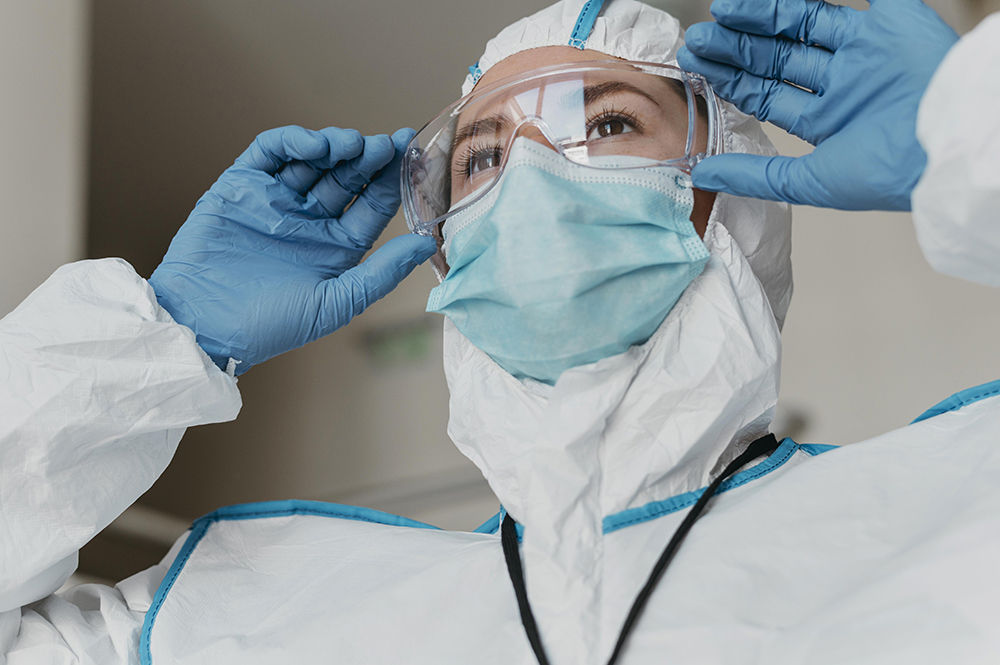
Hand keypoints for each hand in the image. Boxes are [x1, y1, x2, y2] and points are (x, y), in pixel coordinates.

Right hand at [149, 125, 435, 374]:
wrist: (204, 324)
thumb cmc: (270, 325)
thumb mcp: (336, 302)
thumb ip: (382, 273)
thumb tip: (426, 243)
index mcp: (336, 246)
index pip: (371, 204)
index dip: (392, 180)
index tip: (412, 156)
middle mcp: (309, 220)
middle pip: (346, 176)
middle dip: (368, 158)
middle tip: (386, 145)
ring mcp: (275, 200)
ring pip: (313, 159)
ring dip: (335, 146)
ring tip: (352, 145)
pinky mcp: (241, 186)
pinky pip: (270, 153)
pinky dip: (294, 141)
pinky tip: (315, 145)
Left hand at [677, 0, 958, 210]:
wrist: (947, 143)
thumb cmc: (887, 173)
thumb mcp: (807, 180)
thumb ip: (753, 175)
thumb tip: (698, 173)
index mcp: (828, 120)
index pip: (768, 94)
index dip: (732, 79)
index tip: (696, 68)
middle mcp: (844, 83)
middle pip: (779, 57)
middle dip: (737, 48)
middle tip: (698, 40)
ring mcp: (866, 50)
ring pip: (803, 22)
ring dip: (760, 16)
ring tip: (722, 12)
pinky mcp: (893, 18)